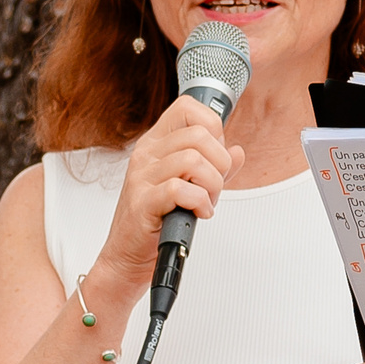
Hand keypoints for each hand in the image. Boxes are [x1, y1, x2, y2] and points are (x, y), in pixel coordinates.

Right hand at [88, 96, 246, 299]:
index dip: (214, 128)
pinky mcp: (142, 201)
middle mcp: (147, 154)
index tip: (215, 156)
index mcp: (157, 143)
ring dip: (212, 186)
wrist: (127, 255)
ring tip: (205, 202)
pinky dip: (200, 202)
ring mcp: (141, 176)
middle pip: (199, 135)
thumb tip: (237, 152)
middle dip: (220, 164)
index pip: (188, 108)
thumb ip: (214, 168)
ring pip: (194, 160)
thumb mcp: (190, 186)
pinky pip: (181, 189)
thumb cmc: (157, 219)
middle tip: (213, 187)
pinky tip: (198, 213)